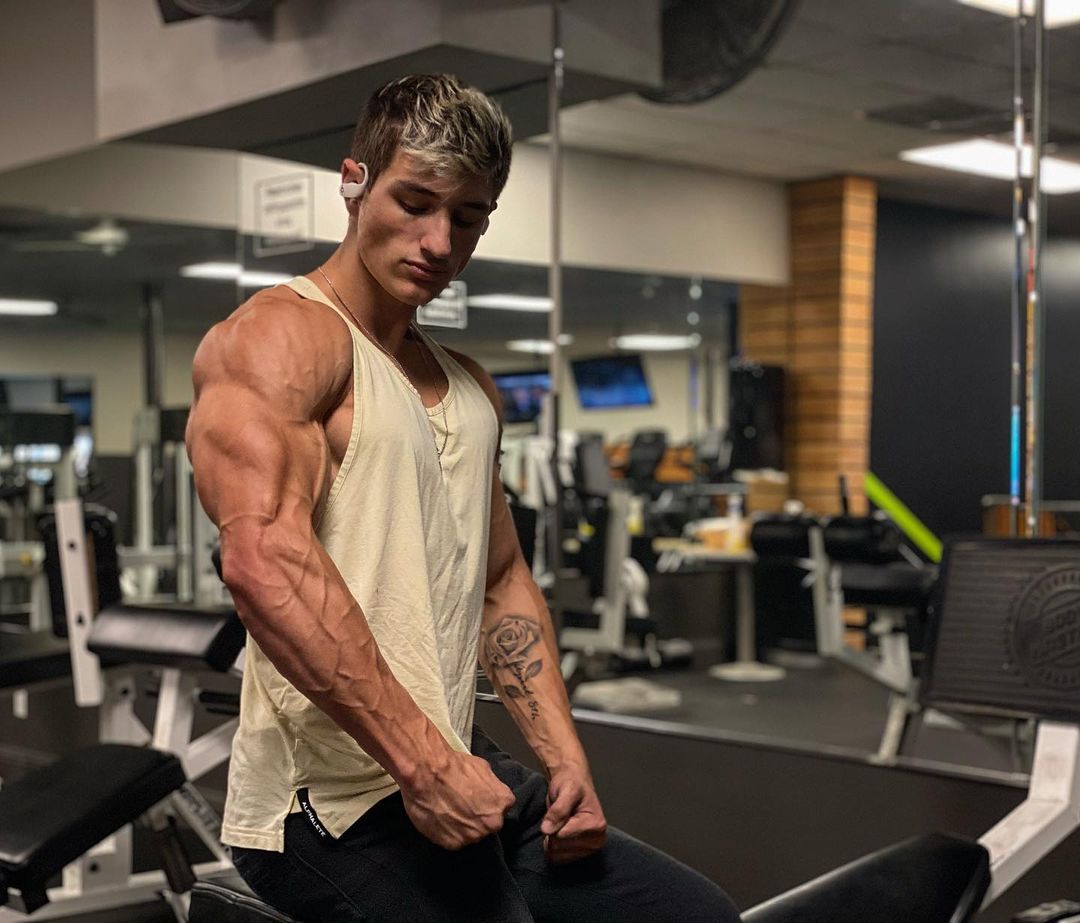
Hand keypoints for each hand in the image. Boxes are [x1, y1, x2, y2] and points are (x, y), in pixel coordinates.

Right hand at [400, 750, 515, 850]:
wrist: (426, 774)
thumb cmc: (453, 767)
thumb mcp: (482, 767)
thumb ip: (491, 785)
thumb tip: (489, 791)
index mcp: (502, 803)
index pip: (501, 808)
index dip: (487, 803)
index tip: (477, 799)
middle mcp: (492, 823)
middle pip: (488, 824)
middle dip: (478, 817)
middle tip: (462, 806)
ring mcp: (473, 835)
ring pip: (471, 834)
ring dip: (463, 827)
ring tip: (448, 811)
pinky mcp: (454, 844)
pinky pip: (454, 841)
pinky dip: (448, 833)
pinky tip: (440, 818)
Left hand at [541, 765, 606, 863]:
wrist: (571, 781)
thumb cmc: (571, 783)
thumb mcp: (566, 790)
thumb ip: (558, 810)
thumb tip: (547, 830)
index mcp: (597, 826)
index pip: (561, 835)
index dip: (554, 821)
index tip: (561, 808)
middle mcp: (596, 841)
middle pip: (557, 846)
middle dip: (553, 830)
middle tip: (560, 815)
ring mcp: (587, 850)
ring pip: (555, 854)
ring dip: (551, 837)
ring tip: (560, 822)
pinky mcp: (577, 854)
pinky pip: (555, 858)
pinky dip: (552, 845)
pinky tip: (559, 831)